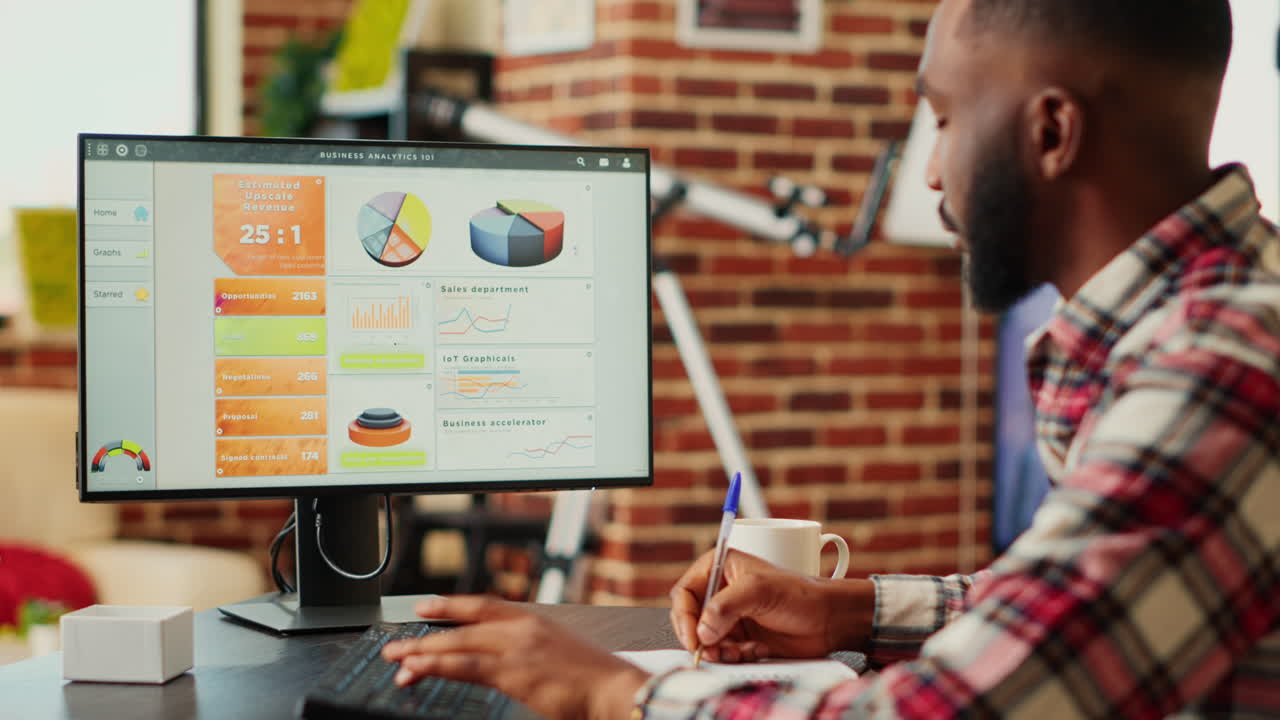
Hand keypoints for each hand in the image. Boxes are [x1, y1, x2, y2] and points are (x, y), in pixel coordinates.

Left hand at [382, 596, 649, 719]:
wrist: (615, 688)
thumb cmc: (595, 677)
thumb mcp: (560, 651)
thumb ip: (532, 649)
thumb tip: (508, 658)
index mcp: (534, 619)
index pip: (483, 605)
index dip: (451, 605)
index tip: (425, 606)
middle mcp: (521, 627)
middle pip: (463, 626)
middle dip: (426, 634)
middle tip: (396, 645)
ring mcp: (516, 648)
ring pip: (457, 644)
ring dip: (422, 652)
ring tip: (397, 660)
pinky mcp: (512, 672)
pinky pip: (464, 666)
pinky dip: (437, 666)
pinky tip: (418, 669)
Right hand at [669, 548, 874, 662]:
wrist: (827, 621)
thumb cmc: (799, 595)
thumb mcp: (759, 591)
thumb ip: (725, 606)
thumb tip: (702, 632)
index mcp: (720, 568)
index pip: (685, 592)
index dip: (684, 616)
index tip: (694, 638)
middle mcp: (721, 591)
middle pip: (690, 619)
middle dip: (700, 638)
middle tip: (714, 651)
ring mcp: (730, 616)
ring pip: (705, 640)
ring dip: (720, 650)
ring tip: (741, 651)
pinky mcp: (740, 637)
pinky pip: (723, 652)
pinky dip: (735, 656)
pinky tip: (757, 650)